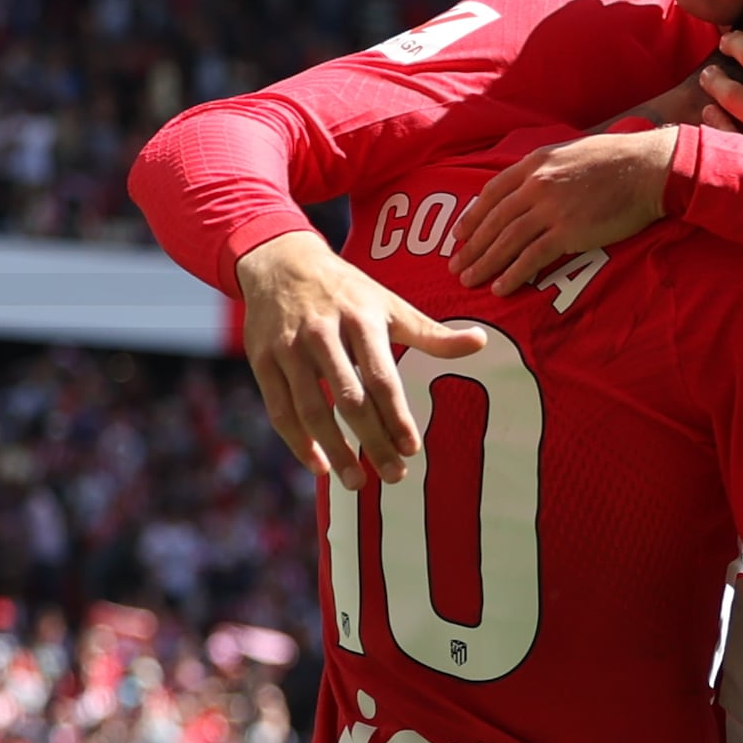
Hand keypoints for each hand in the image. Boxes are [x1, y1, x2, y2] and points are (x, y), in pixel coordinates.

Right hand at [235, 227, 484, 483]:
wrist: (280, 261)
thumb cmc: (346, 291)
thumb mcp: (388, 303)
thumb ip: (430, 332)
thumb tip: (481, 342)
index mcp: (360, 319)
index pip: (381, 377)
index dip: (397, 416)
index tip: (413, 450)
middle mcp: (321, 333)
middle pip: (349, 399)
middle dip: (373, 441)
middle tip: (394, 476)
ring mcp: (288, 348)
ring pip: (310, 409)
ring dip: (334, 450)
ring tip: (357, 482)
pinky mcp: (261, 360)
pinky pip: (280, 410)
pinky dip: (298, 443)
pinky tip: (319, 467)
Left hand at [453, 128, 678, 294]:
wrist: (647, 168)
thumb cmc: (617, 160)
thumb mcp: (571, 152)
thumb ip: (548, 169)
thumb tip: (536, 183)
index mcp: (534, 163)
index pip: (492, 192)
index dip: (473, 216)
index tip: (460, 234)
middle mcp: (536, 185)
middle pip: (494, 220)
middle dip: (471, 246)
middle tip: (455, 266)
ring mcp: (550, 208)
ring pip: (507, 240)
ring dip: (485, 263)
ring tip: (469, 281)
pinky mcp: (568, 231)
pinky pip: (532, 257)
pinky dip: (513, 274)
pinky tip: (500, 288)